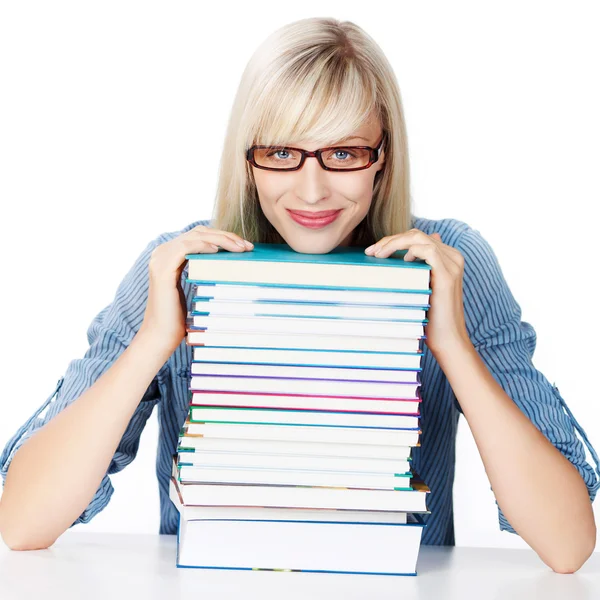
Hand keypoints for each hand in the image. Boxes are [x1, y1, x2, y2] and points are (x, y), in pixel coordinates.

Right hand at [139, 225, 253, 352]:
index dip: (222, 236)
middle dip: (226, 236)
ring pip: (195, 237)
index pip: (199, 236)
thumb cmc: (180, 317)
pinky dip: (204, 246)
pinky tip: (218, 251)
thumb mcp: (195, 287)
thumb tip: (230, 262)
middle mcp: (162, 252)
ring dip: (221, 240)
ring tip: (240, 248)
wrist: (161, 335)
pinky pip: (186, 247)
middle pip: (199, 232)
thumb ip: (204, 271)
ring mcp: (160, 259)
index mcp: (169, 254)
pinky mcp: (162, 269)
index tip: (244, 246)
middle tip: (247, 246)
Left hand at [364, 229, 470, 357]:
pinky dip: (411, 250)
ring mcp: (452, 264)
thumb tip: (400, 257)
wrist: (448, 339)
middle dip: (390, 240)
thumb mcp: (420, 288)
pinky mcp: (448, 275)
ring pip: (419, 238)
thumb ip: (414, 271)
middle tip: (370, 251)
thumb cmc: (431, 317)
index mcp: (447, 257)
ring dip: (395, 243)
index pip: (417, 237)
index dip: (393, 240)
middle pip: (416, 235)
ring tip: (379, 254)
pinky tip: (401, 260)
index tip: (373, 251)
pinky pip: (428, 250)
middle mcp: (453, 257)